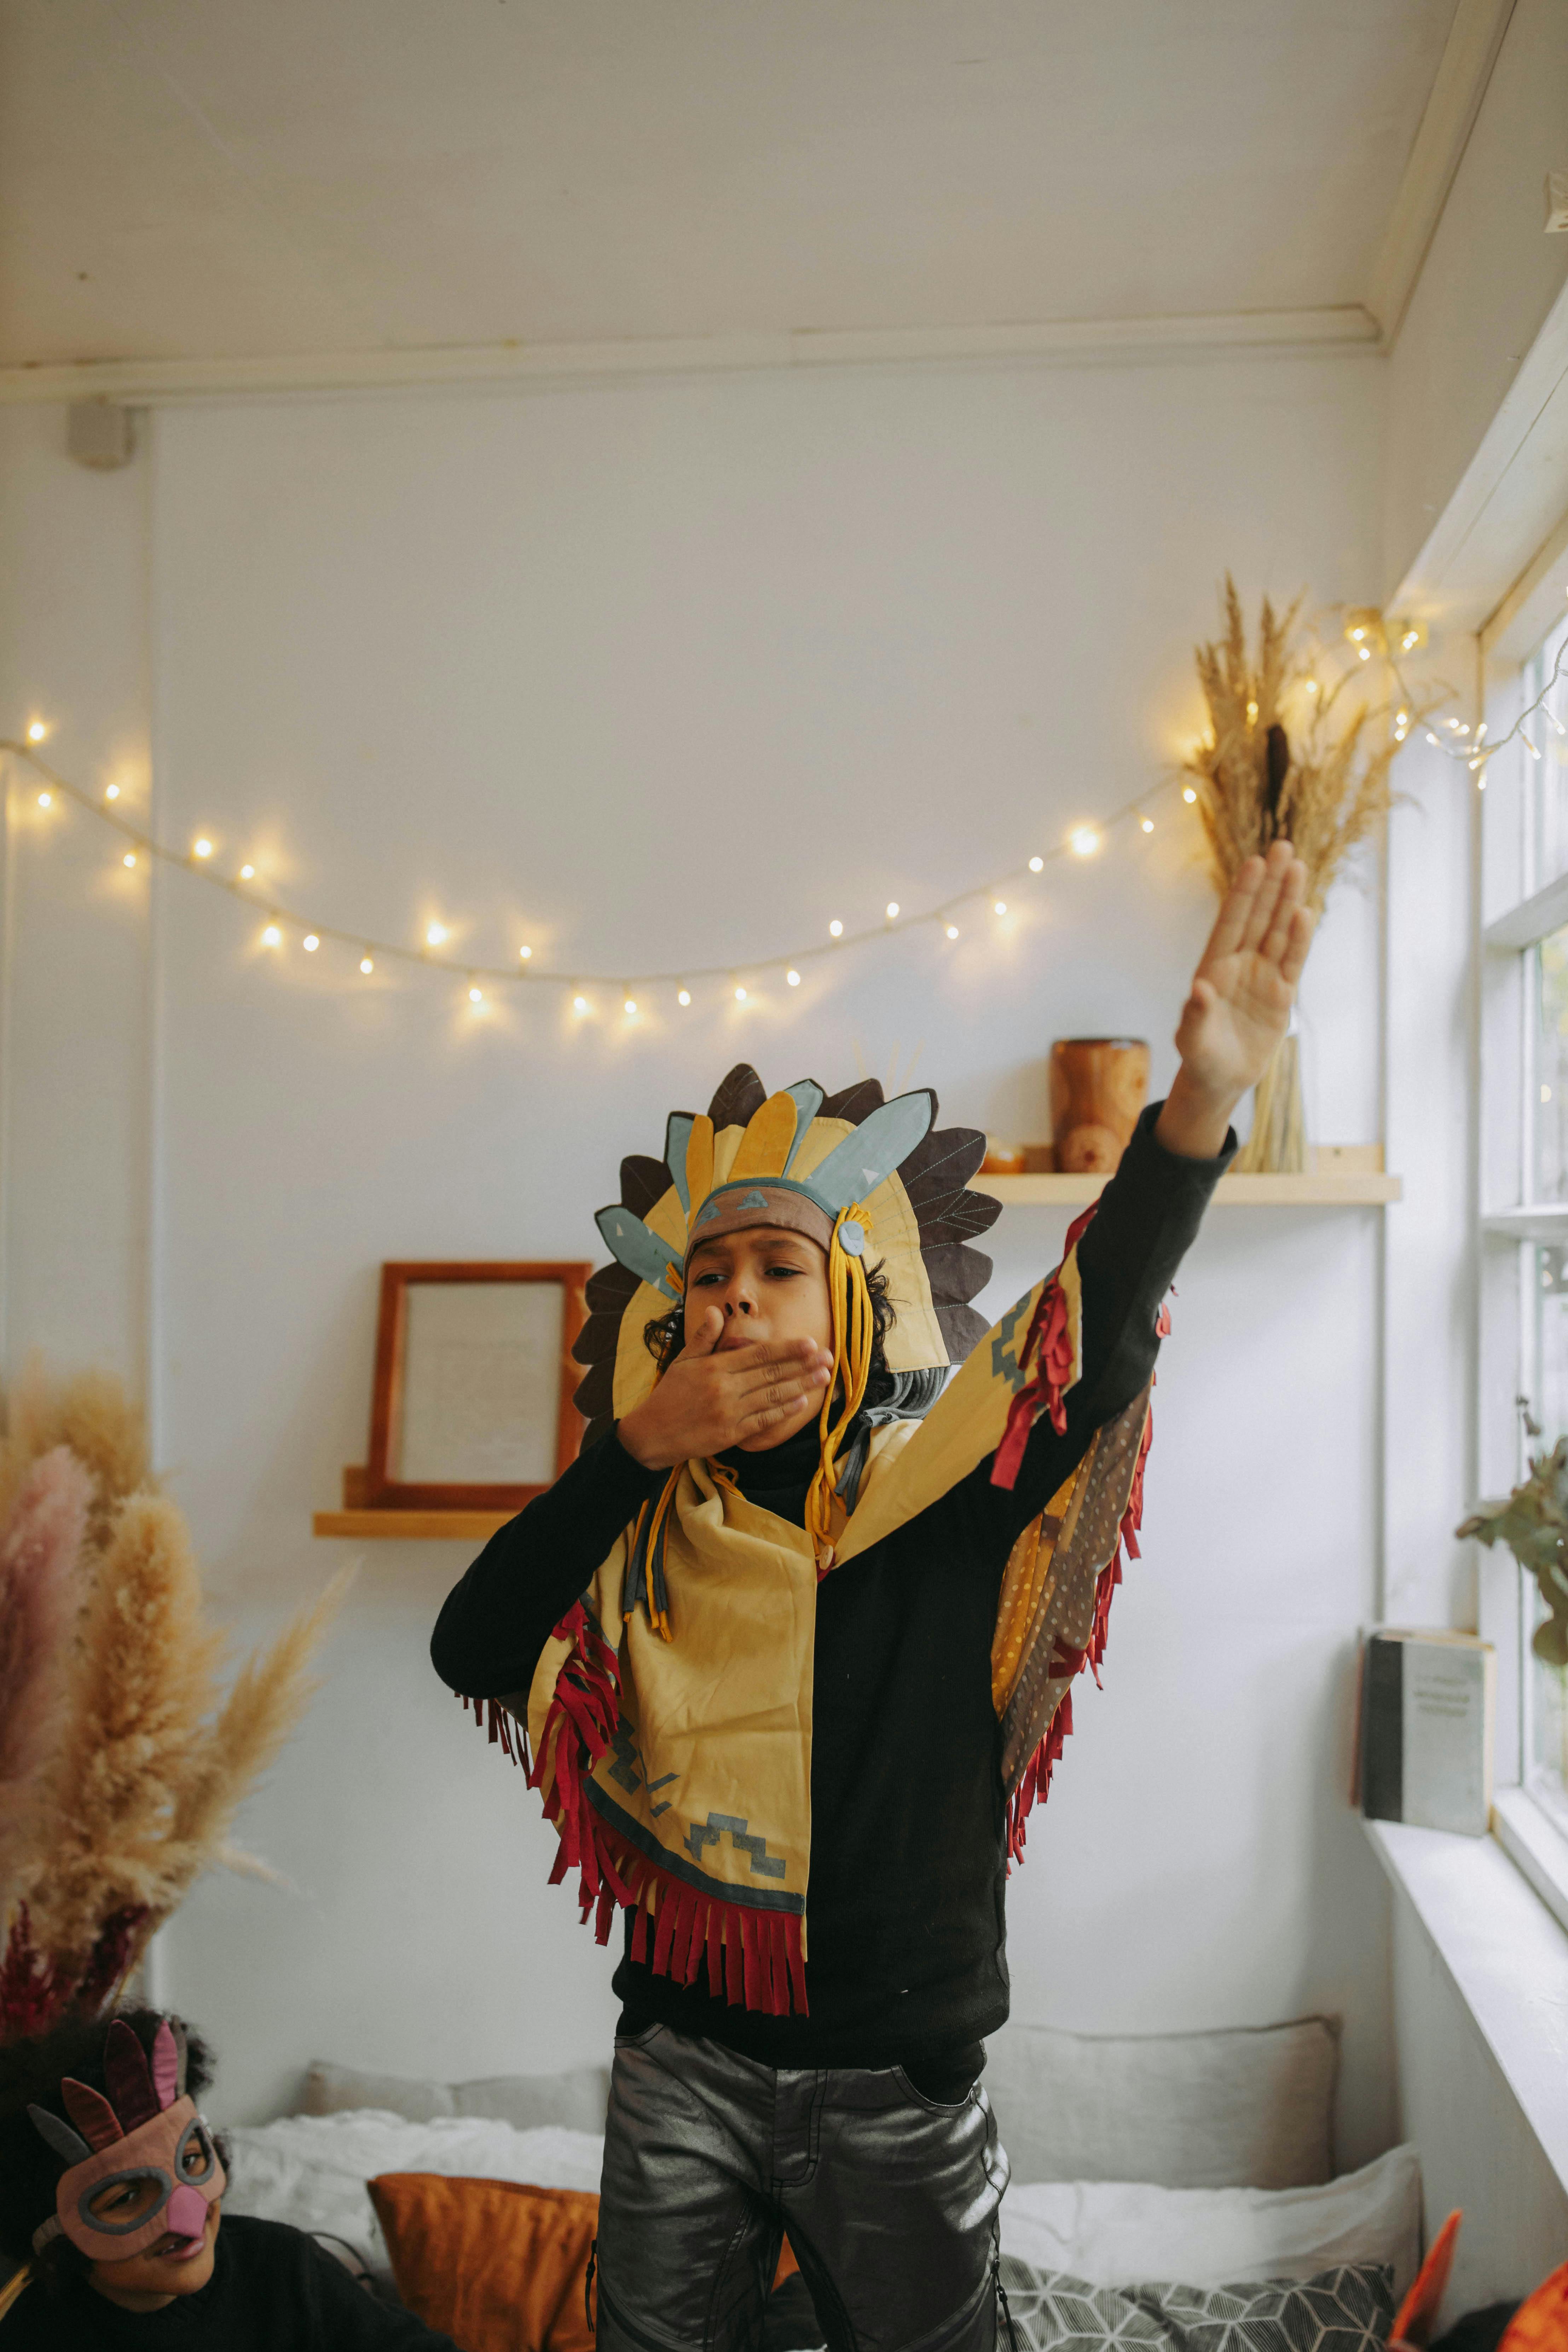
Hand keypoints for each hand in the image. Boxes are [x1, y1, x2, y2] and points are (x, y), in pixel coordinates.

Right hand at [617, 1308, 832, 1469]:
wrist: (651, 1434)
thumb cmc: (669, 1395)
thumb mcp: (683, 1360)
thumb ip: (704, 1336)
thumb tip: (717, 1310)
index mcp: (715, 1367)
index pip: (758, 1354)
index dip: (786, 1349)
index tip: (809, 1342)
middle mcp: (725, 1388)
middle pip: (771, 1374)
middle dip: (802, 1365)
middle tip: (828, 1357)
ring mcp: (729, 1412)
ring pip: (772, 1396)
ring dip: (800, 1385)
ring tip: (823, 1376)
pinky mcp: (730, 1434)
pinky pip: (762, 1420)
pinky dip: (783, 1411)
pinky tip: (801, 1402)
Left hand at [1156, 841, 1315, 1159]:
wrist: (1220, 1079)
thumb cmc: (1200, 1056)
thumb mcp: (1192, 1039)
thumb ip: (1195, 1014)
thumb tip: (1198, 989)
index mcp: (1214, 967)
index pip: (1231, 921)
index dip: (1243, 893)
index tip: (1254, 862)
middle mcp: (1240, 964)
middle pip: (1258, 916)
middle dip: (1270, 883)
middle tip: (1282, 847)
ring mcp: (1262, 976)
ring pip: (1279, 931)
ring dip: (1288, 901)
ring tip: (1298, 867)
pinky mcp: (1281, 994)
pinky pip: (1293, 961)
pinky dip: (1300, 939)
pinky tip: (1306, 911)